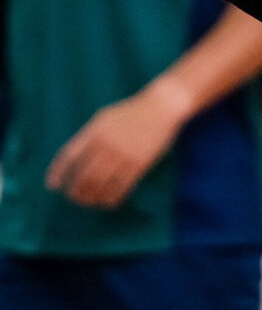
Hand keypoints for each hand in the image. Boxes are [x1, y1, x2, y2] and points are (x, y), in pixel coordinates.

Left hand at [45, 83, 189, 208]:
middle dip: (76, 191)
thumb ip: (91, 135)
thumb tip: (77, 157)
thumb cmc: (133, 111)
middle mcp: (106, 144)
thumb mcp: (106, 117)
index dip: (58, 172)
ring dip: (92, 198)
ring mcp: (122, 155)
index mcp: (95, 130)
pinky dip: (112, 198)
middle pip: (83, 175)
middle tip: (74, 198)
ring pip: (101, 185)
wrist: (161, 107)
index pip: (69, 155)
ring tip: (91, 202)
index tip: (53, 185)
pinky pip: (121, 187)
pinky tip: (110, 202)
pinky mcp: (139, 164)